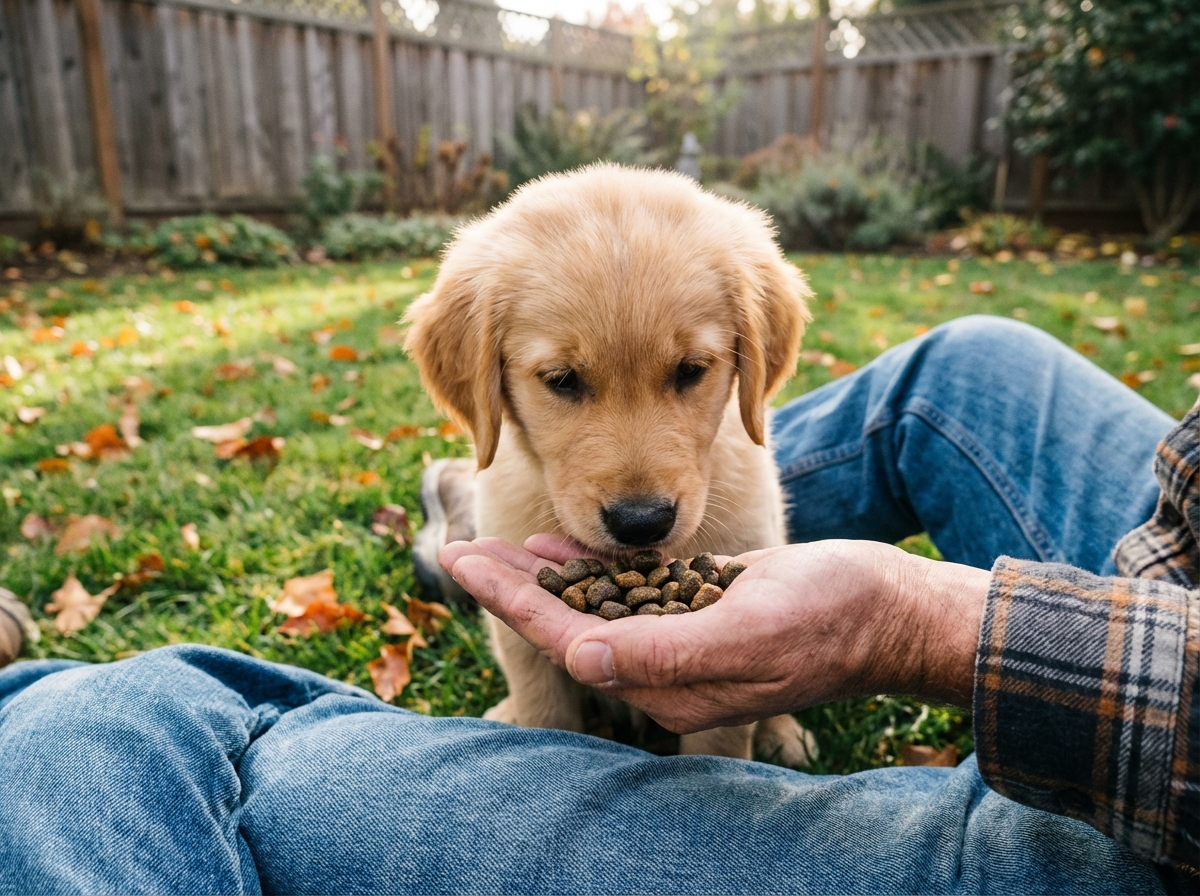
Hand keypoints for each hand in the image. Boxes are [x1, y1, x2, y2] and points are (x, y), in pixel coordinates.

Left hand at [440, 535, 988, 733]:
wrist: (889, 609)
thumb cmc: (831, 618)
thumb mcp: (749, 632)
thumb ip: (665, 652)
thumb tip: (585, 656)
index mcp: (665, 678)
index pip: (566, 637)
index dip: (508, 600)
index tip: (461, 563)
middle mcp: (663, 663)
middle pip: (567, 620)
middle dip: (510, 586)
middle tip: (459, 545)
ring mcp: (680, 633)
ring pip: (592, 603)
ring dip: (541, 573)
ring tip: (494, 542)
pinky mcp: (698, 605)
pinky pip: (628, 588)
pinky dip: (590, 566)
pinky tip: (558, 546)